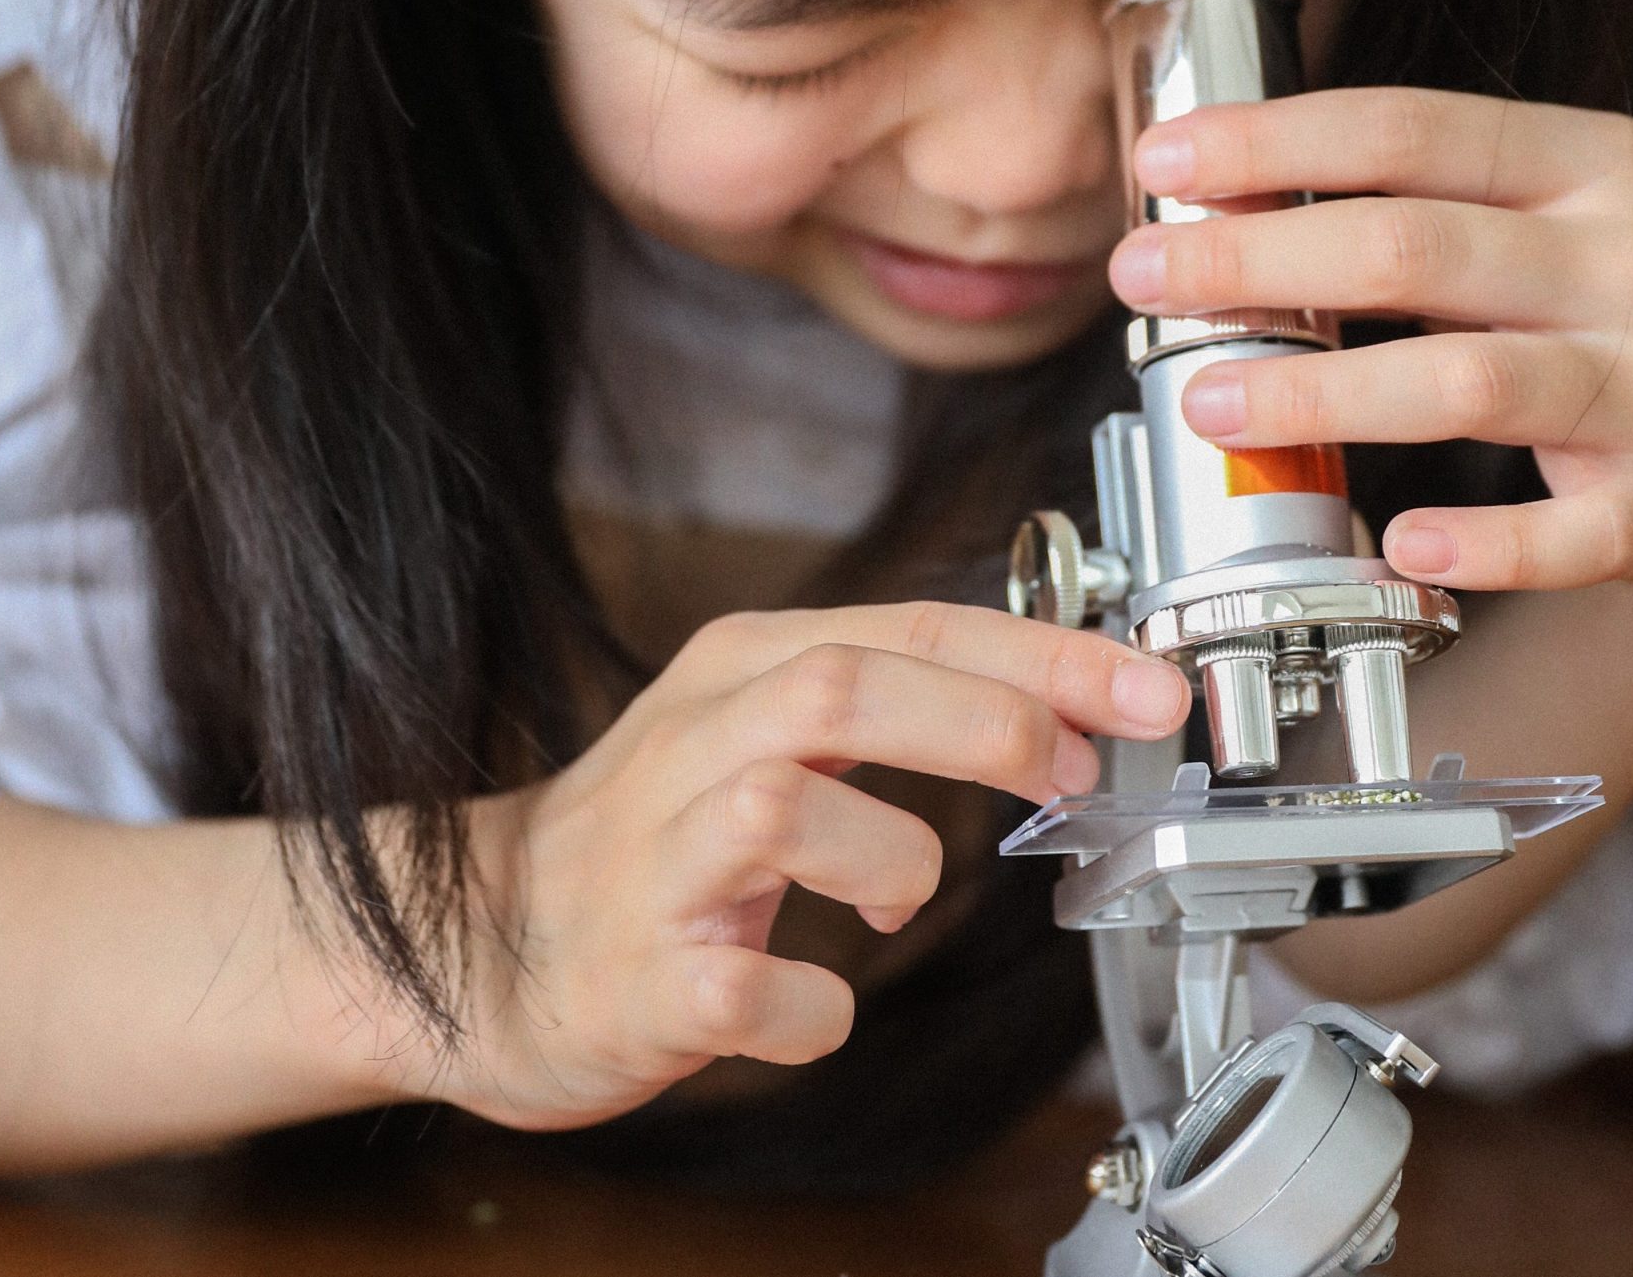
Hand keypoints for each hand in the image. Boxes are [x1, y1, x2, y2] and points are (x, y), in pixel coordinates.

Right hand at [380, 602, 1189, 1128]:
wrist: (486, 945)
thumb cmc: (656, 840)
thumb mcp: (765, 729)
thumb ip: (899, 705)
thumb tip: (1063, 711)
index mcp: (741, 669)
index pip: (912, 626)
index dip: (1045, 654)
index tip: (1146, 689)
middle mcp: (695, 743)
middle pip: (844, 685)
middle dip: (983, 718)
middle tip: (1071, 769)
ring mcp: (658, 858)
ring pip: (786, 807)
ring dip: (890, 857)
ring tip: (893, 897)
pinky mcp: (641, 975)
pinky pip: (751, 988)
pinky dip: (815, 1005)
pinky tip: (817, 999)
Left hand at [1107, 88, 1632, 621]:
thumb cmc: (1615, 312)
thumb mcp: (1547, 219)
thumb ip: (1416, 202)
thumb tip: (1221, 200)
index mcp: (1590, 163)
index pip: (1407, 131)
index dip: (1273, 142)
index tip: (1160, 165)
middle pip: (1413, 248)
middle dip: (1256, 261)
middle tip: (1141, 282)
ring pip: (1467, 381)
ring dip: (1319, 392)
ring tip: (1209, 403)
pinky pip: (1570, 533)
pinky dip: (1484, 546)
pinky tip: (1402, 546)